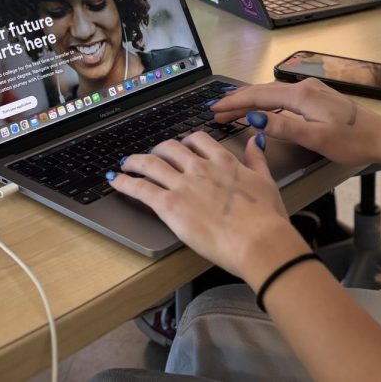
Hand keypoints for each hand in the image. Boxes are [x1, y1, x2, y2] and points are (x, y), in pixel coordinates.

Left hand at [109, 132, 306, 280]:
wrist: (259, 241)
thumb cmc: (266, 219)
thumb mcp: (266, 181)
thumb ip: (257, 159)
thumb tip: (256, 140)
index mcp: (223, 162)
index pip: (198, 140)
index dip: (185, 141)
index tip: (180, 147)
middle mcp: (200, 168)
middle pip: (170, 148)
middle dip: (158, 150)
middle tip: (152, 157)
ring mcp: (183, 185)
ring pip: (150, 163)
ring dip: (134, 161)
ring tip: (125, 164)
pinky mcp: (170, 206)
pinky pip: (140, 188)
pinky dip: (124, 182)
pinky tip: (115, 180)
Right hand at [210, 78, 380, 166]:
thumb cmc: (352, 141)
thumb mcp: (315, 138)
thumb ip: (284, 127)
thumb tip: (256, 119)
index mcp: (300, 95)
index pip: (258, 96)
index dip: (235, 103)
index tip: (214, 109)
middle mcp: (303, 87)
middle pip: (262, 91)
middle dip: (238, 101)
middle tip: (216, 113)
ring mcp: (311, 90)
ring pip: (272, 93)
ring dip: (251, 102)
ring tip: (232, 112)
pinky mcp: (317, 96)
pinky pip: (282, 96)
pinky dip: (266, 102)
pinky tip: (262, 110)